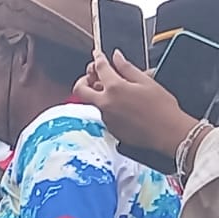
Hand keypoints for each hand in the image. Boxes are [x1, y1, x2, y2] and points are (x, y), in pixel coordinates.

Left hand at [74, 49, 198, 157]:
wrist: (167, 132)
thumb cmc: (162, 108)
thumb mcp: (147, 82)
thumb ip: (127, 68)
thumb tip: (116, 57)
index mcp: (114, 88)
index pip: (100, 68)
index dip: (98, 58)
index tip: (97, 55)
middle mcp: (105, 103)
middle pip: (80, 89)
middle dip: (83, 79)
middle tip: (92, 75)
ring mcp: (105, 117)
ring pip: (94, 102)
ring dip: (100, 94)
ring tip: (119, 91)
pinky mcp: (109, 128)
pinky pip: (104, 113)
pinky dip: (109, 107)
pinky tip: (124, 105)